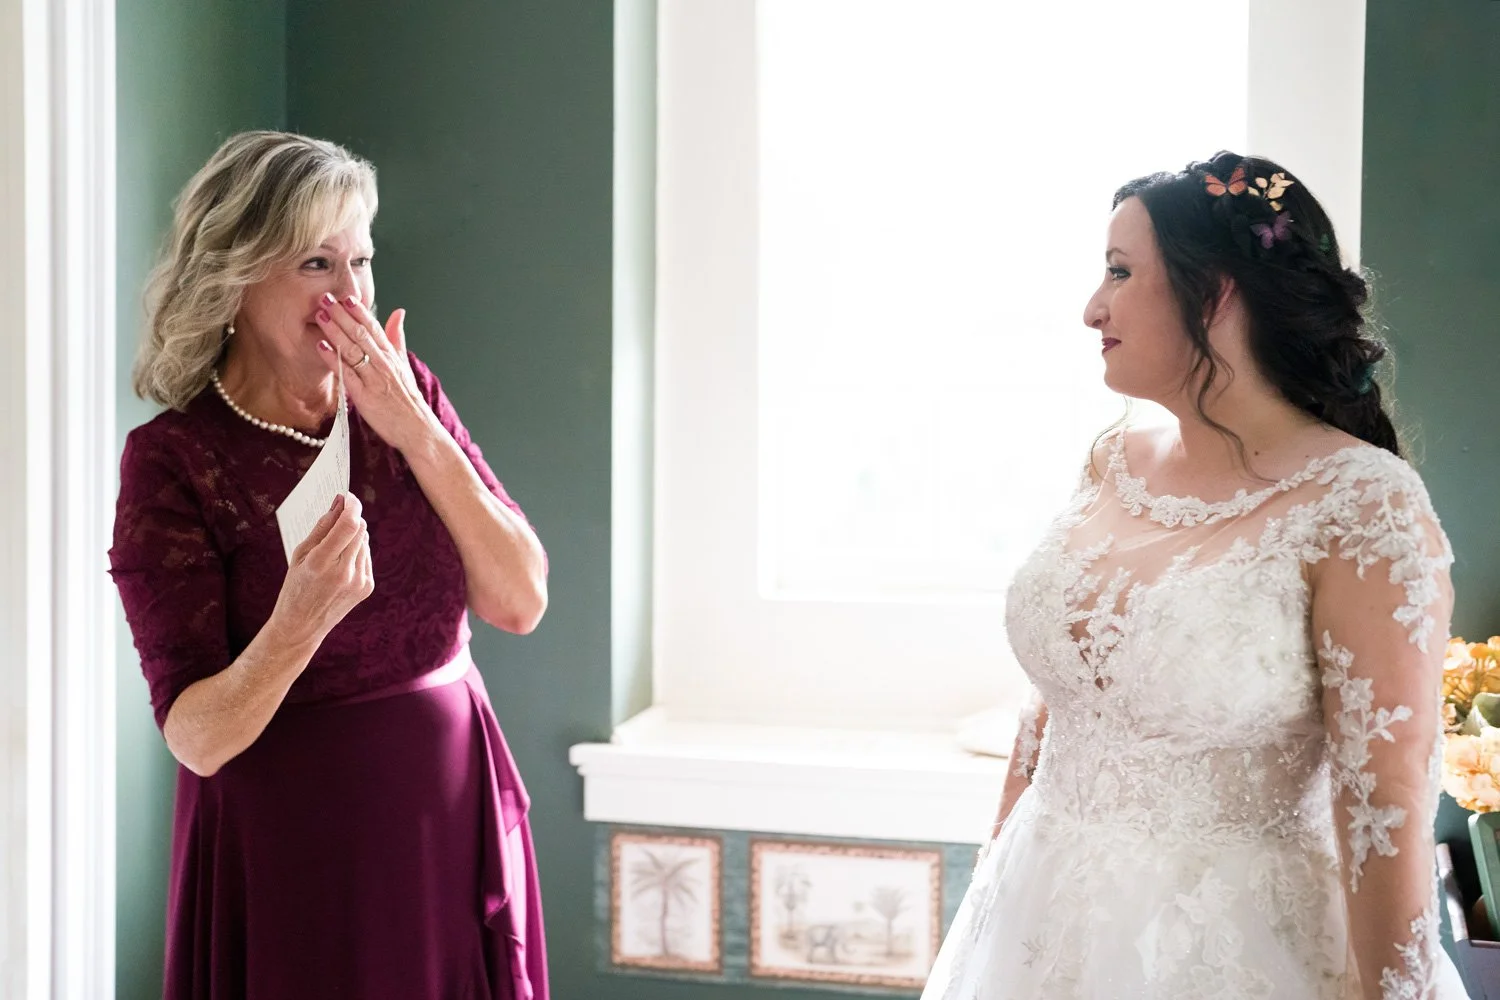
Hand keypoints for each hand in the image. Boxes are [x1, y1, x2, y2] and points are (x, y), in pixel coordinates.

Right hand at [270, 492, 373, 646]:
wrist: (301, 626)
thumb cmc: (295, 586)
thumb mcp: (300, 555)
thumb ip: (321, 528)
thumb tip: (338, 503)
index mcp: (321, 563)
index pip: (348, 525)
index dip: (351, 506)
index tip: (347, 496)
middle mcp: (344, 572)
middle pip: (360, 530)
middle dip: (351, 517)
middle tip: (340, 513)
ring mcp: (358, 581)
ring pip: (364, 541)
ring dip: (353, 535)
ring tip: (334, 548)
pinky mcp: (367, 586)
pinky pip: (366, 556)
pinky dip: (356, 551)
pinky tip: (341, 562)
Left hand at [314, 294, 435, 453]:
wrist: (417, 429)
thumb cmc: (408, 400)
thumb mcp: (404, 364)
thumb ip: (397, 338)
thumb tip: (398, 312)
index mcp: (392, 356)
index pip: (375, 328)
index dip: (360, 311)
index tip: (346, 296)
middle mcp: (383, 364)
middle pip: (361, 335)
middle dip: (342, 315)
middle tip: (326, 298)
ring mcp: (374, 380)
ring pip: (353, 350)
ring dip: (335, 331)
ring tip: (320, 315)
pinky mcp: (365, 397)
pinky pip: (347, 374)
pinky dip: (334, 359)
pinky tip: (321, 346)